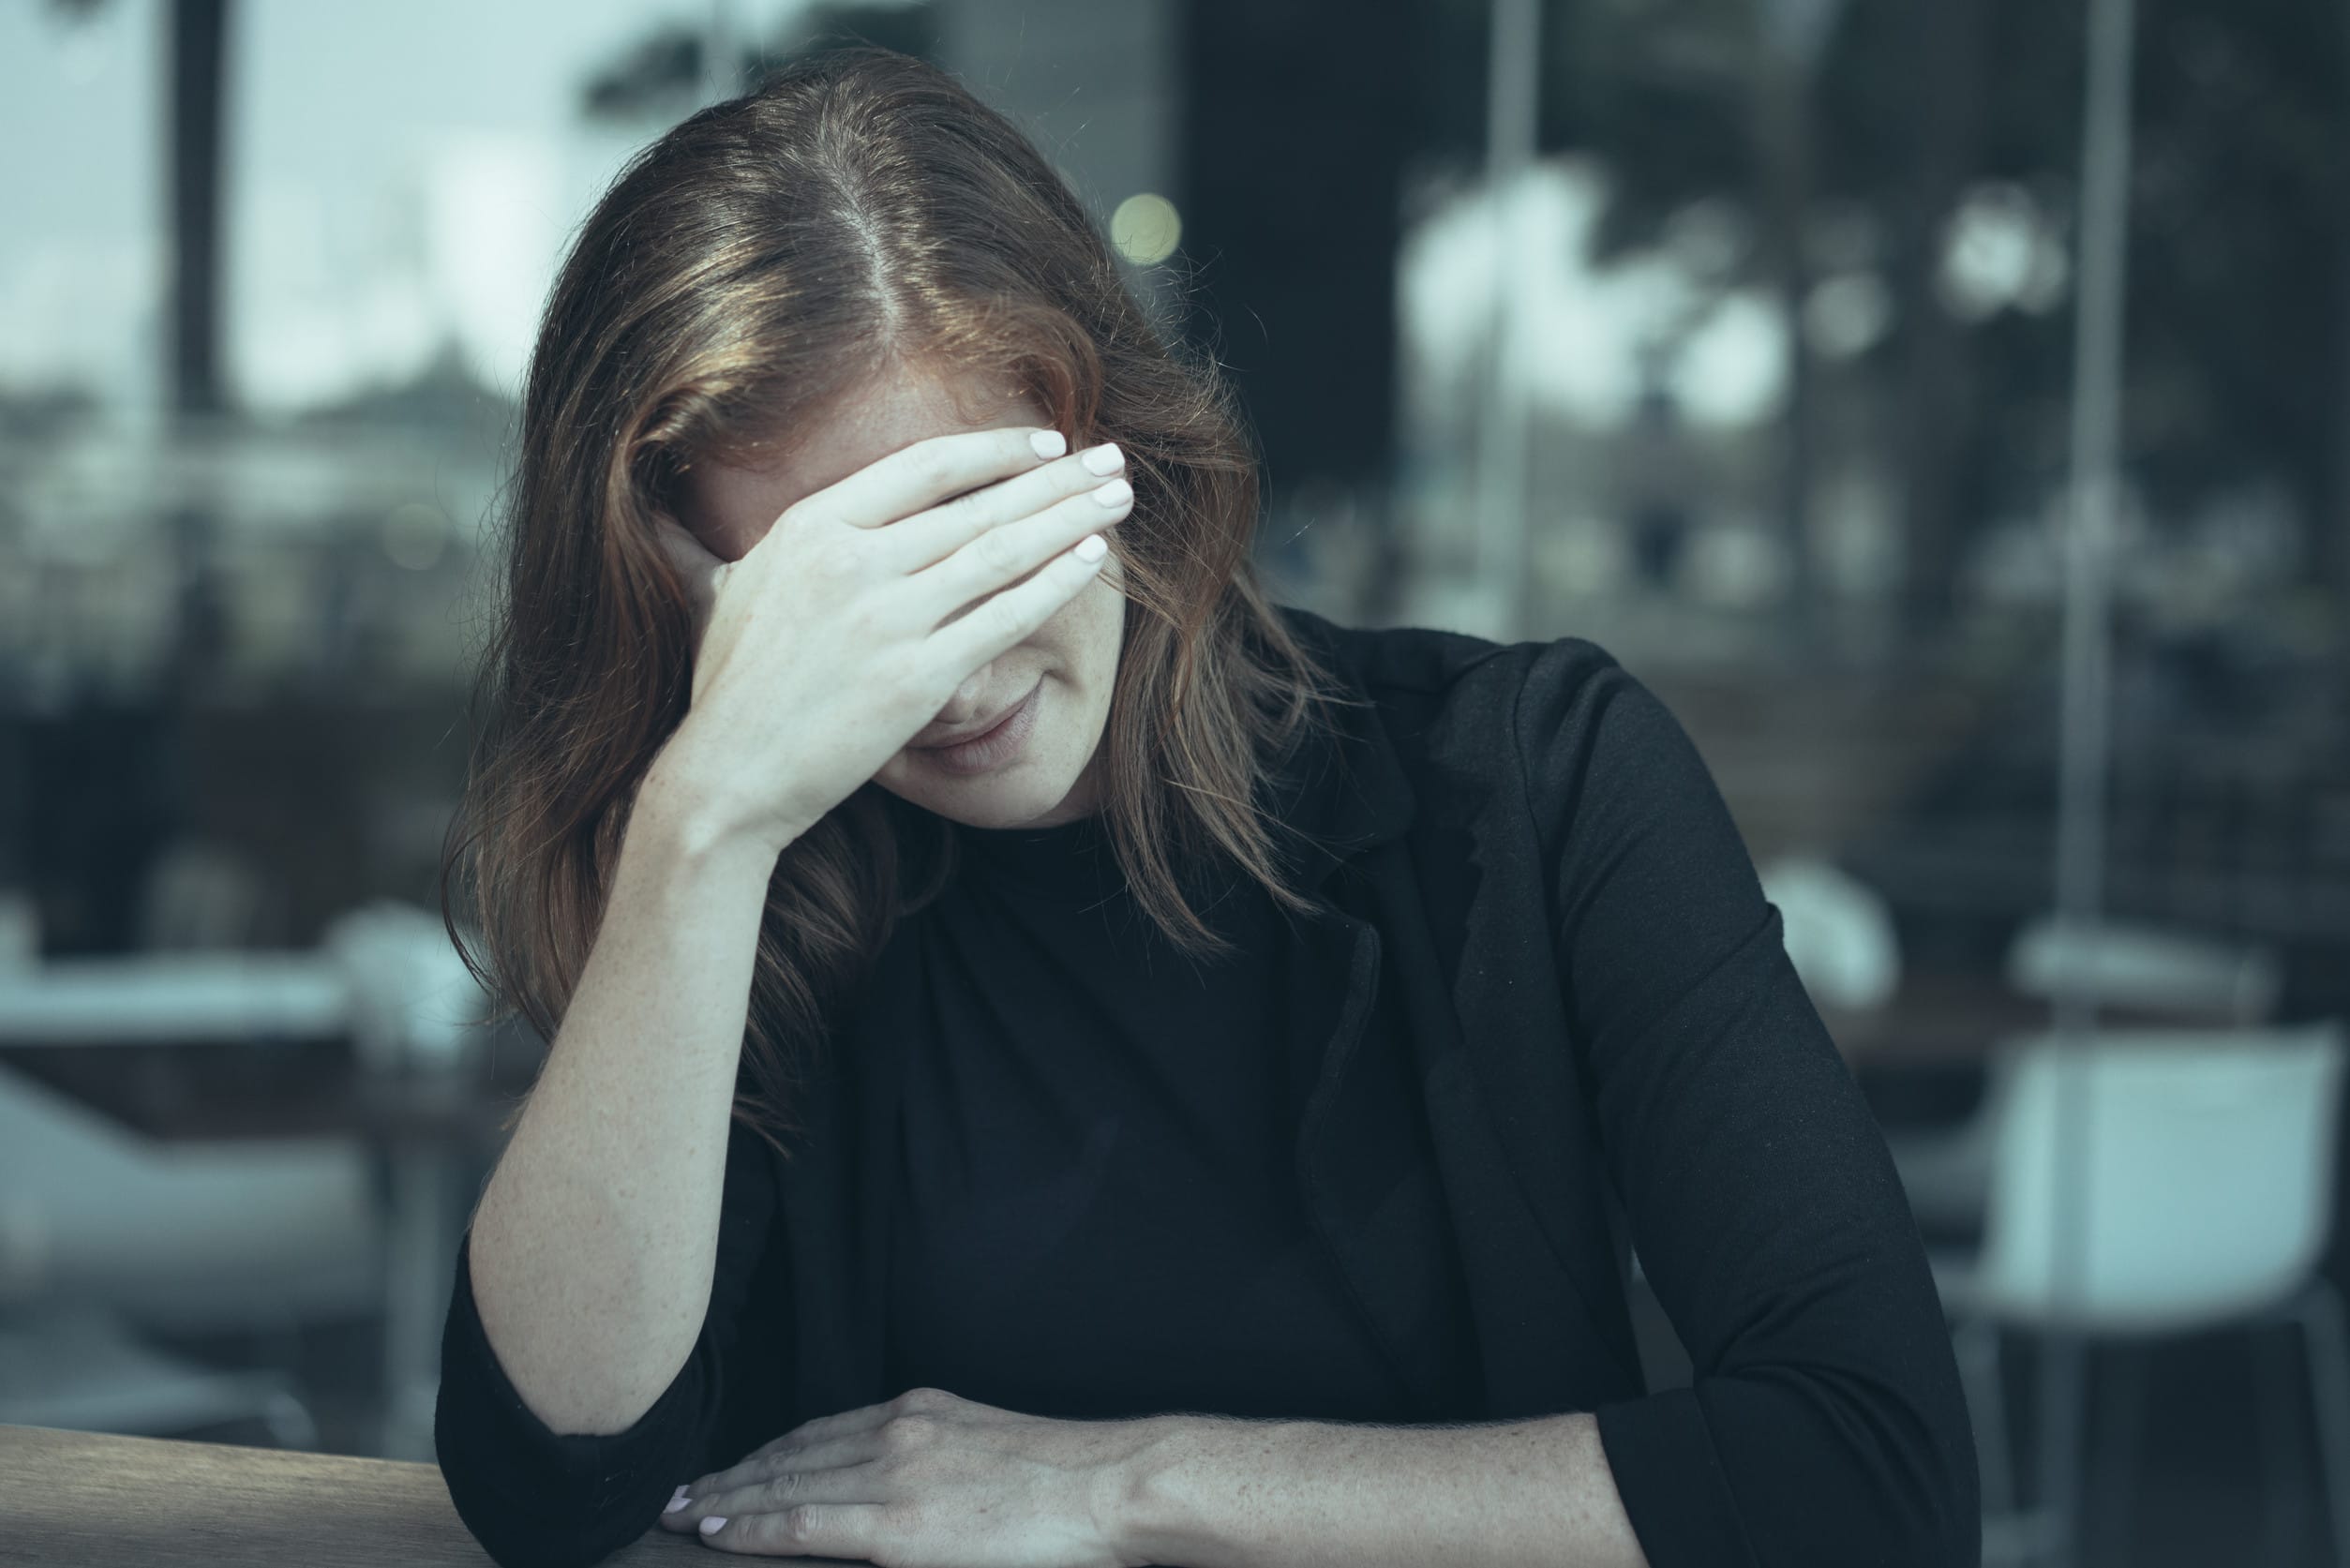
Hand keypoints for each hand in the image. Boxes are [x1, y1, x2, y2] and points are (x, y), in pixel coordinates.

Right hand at [646, 426, 1131, 852]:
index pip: (925, 467)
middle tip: (1112, 460)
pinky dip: (1055, 582)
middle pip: (979, 503)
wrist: (727, 777)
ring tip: (1120, 498)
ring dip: (1072, 518)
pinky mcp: (917, 676)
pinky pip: (1004, 617)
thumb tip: (657, 510)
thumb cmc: (726, 691)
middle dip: (1057, 478)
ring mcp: (887, 617)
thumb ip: (709, 545)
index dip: (995, 450)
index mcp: (810, 526)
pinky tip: (1094, 560)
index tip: (1046, 442)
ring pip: (1002, 551)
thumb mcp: (715, 595)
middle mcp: (852, 559)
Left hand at [657, 1385, 1165, 1566]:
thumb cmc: (1066, 1480)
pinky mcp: (900, 1528)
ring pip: (782, 1484)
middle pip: (788, 1453)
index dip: (762, 1453)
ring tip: (681, 1515)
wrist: (1111, 1485)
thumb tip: (908, 1492)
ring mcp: (894, 1476)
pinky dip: (750, 1527)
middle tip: (677, 1493)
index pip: (817, 1432)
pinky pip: (803, 1524)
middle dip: (728, 1476)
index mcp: (917, 1412)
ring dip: (723, 1501)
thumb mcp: (987, 1447)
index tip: (725, 1470)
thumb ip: (936, 1460)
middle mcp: (896, 1433)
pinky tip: (715, 1532)